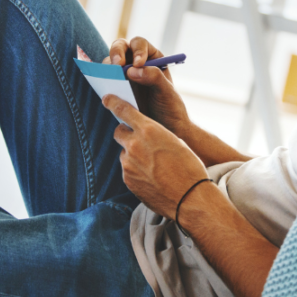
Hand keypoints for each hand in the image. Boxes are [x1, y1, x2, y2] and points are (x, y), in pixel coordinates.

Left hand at [103, 94, 207, 219]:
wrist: (190, 198)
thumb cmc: (189, 167)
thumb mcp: (175, 141)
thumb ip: (154, 134)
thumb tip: (143, 134)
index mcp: (149, 130)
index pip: (123, 110)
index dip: (113, 102)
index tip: (107, 99)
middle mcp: (134, 144)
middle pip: (119, 132)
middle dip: (126, 134)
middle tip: (139, 140)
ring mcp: (128, 163)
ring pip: (125, 153)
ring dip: (134, 155)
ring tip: (155, 166)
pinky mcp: (127, 179)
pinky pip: (127, 169)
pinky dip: (136, 170)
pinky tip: (152, 177)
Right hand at [104, 37, 191, 138]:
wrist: (166, 128)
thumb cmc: (170, 107)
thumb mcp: (167, 92)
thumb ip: (154, 77)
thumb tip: (132, 70)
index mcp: (152, 58)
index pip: (140, 44)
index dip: (137, 50)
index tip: (138, 64)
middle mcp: (135, 63)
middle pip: (121, 47)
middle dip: (117, 53)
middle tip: (117, 66)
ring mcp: (123, 75)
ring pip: (110, 63)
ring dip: (108, 68)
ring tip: (110, 79)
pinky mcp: (115, 88)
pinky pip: (105, 80)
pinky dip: (102, 81)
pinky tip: (105, 88)